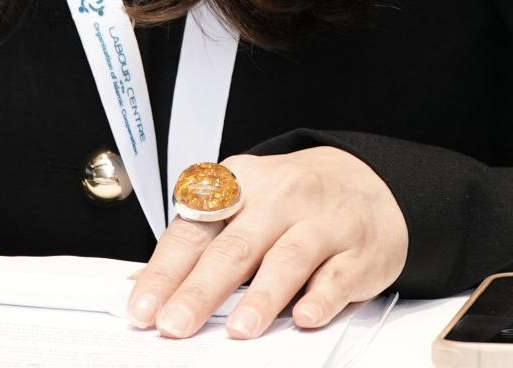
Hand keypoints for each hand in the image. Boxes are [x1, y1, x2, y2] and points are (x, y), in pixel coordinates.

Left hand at [124, 148, 407, 340]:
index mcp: (240, 186)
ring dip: (261, 296)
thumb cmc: (294, 202)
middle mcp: (279, 198)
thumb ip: (202, 243)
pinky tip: (305, 316)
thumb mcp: (245, 206)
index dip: (166, 271)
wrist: (368, 182)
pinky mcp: (358, 249)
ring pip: (287, 259)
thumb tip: (145, 285)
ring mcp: (322, 221)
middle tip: (176, 324)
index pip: (194, 230)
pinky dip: (321, 297)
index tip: (144, 309)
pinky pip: (338, 275)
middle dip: (201, 289)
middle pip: (235, 246)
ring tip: (238, 329)